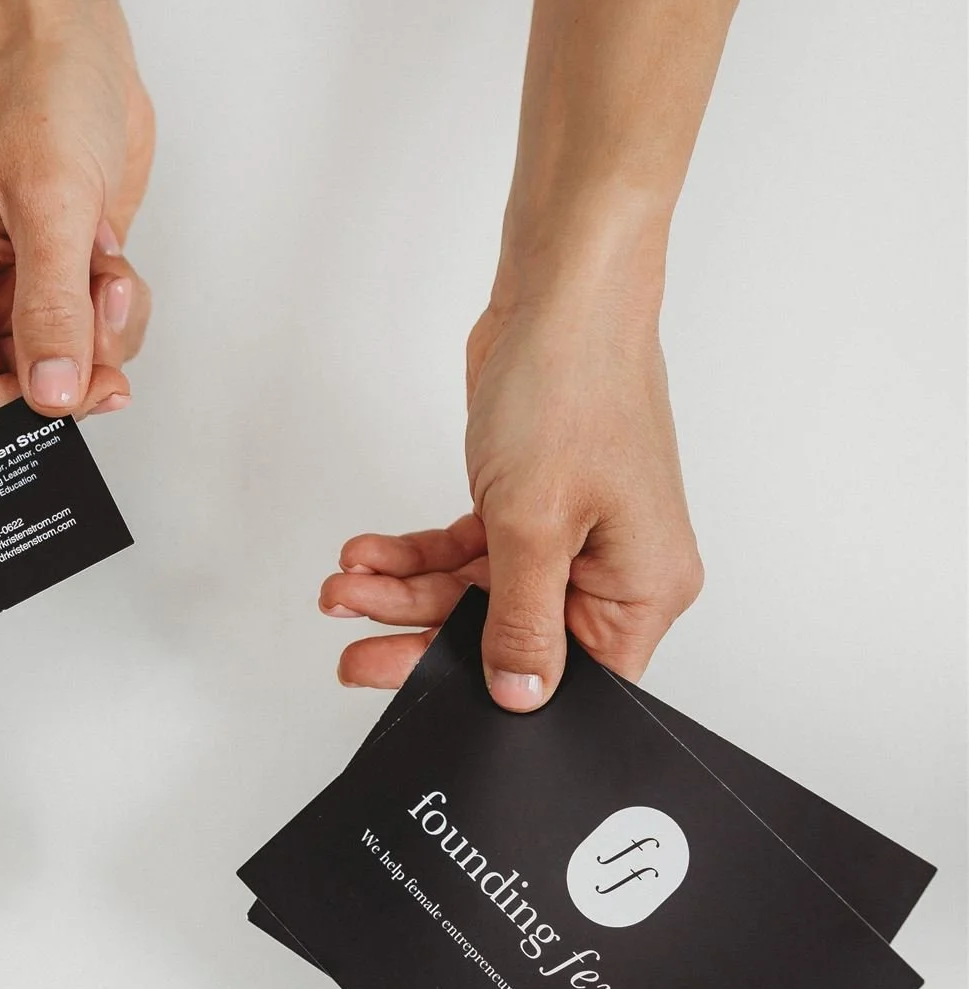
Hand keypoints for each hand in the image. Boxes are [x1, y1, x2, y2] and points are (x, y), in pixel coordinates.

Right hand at [0, 0, 153, 428]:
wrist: (76, 43)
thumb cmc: (41, 96)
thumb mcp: (49, 204)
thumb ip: (50, 308)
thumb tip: (50, 394)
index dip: (24, 413)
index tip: (79, 390)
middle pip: (24, 392)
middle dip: (78, 362)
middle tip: (103, 305)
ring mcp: (18, 292)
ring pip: (70, 370)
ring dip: (107, 331)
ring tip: (106, 260)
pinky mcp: (63, 282)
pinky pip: (100, 338)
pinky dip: (120, 311)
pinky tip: (111, 252)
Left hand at [319, 294, 702, 706]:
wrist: (560, 291)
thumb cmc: (574, 386)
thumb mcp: (535, 525)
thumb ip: (519, 620)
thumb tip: (520, 695)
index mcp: (643, 589)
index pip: (575, 680)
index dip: (501, 695)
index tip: (426, 698)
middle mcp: (614, 570)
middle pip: (511, 638)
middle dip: (423, 639)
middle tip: (356, 654)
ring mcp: (572, 536)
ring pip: (476, 594)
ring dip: (405, 591)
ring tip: (345, 588)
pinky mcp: (531, 505)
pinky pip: (468, 552)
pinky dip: (417, 554)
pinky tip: (368, 555)